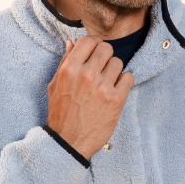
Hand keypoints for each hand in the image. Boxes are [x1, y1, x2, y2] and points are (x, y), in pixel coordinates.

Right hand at [46, 37, 133, 158]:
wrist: (69, 142)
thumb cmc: (61, 114)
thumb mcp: (55, 85)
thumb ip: (65, 62)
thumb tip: (72, 43)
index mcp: (70, 69)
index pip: (89, 41)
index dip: (93, 45)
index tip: (94, 53)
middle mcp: (87, 75)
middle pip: (106, 48)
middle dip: (104, 56)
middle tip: (102, 68)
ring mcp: (103, 87)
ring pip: (118, 62)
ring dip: (114, 70)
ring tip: (107, 82)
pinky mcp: (117, 99)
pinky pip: (129, 77)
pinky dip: (124, 82)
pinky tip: (116, 90)